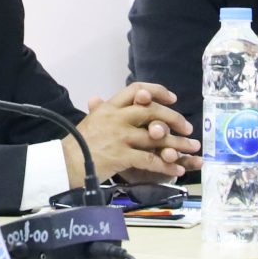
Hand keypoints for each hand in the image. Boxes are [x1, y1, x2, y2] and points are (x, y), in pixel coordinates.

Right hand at [65, 83, 196, 185]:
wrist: (64, 163)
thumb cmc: (77, 144)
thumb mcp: (90, 120)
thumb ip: (100, 110)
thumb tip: (98, 98)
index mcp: (109, 107)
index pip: (136, 89)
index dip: (157, 91)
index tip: (172, 99)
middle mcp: (116, 118)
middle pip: (151, 111)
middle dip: (174, 118)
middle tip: (187, 128)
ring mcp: (119, 136)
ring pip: (155, 136)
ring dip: (177, 143)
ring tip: (192, 148)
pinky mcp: (121, 155)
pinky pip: (150, 159)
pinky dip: (166, 164)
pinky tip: (177, 169)